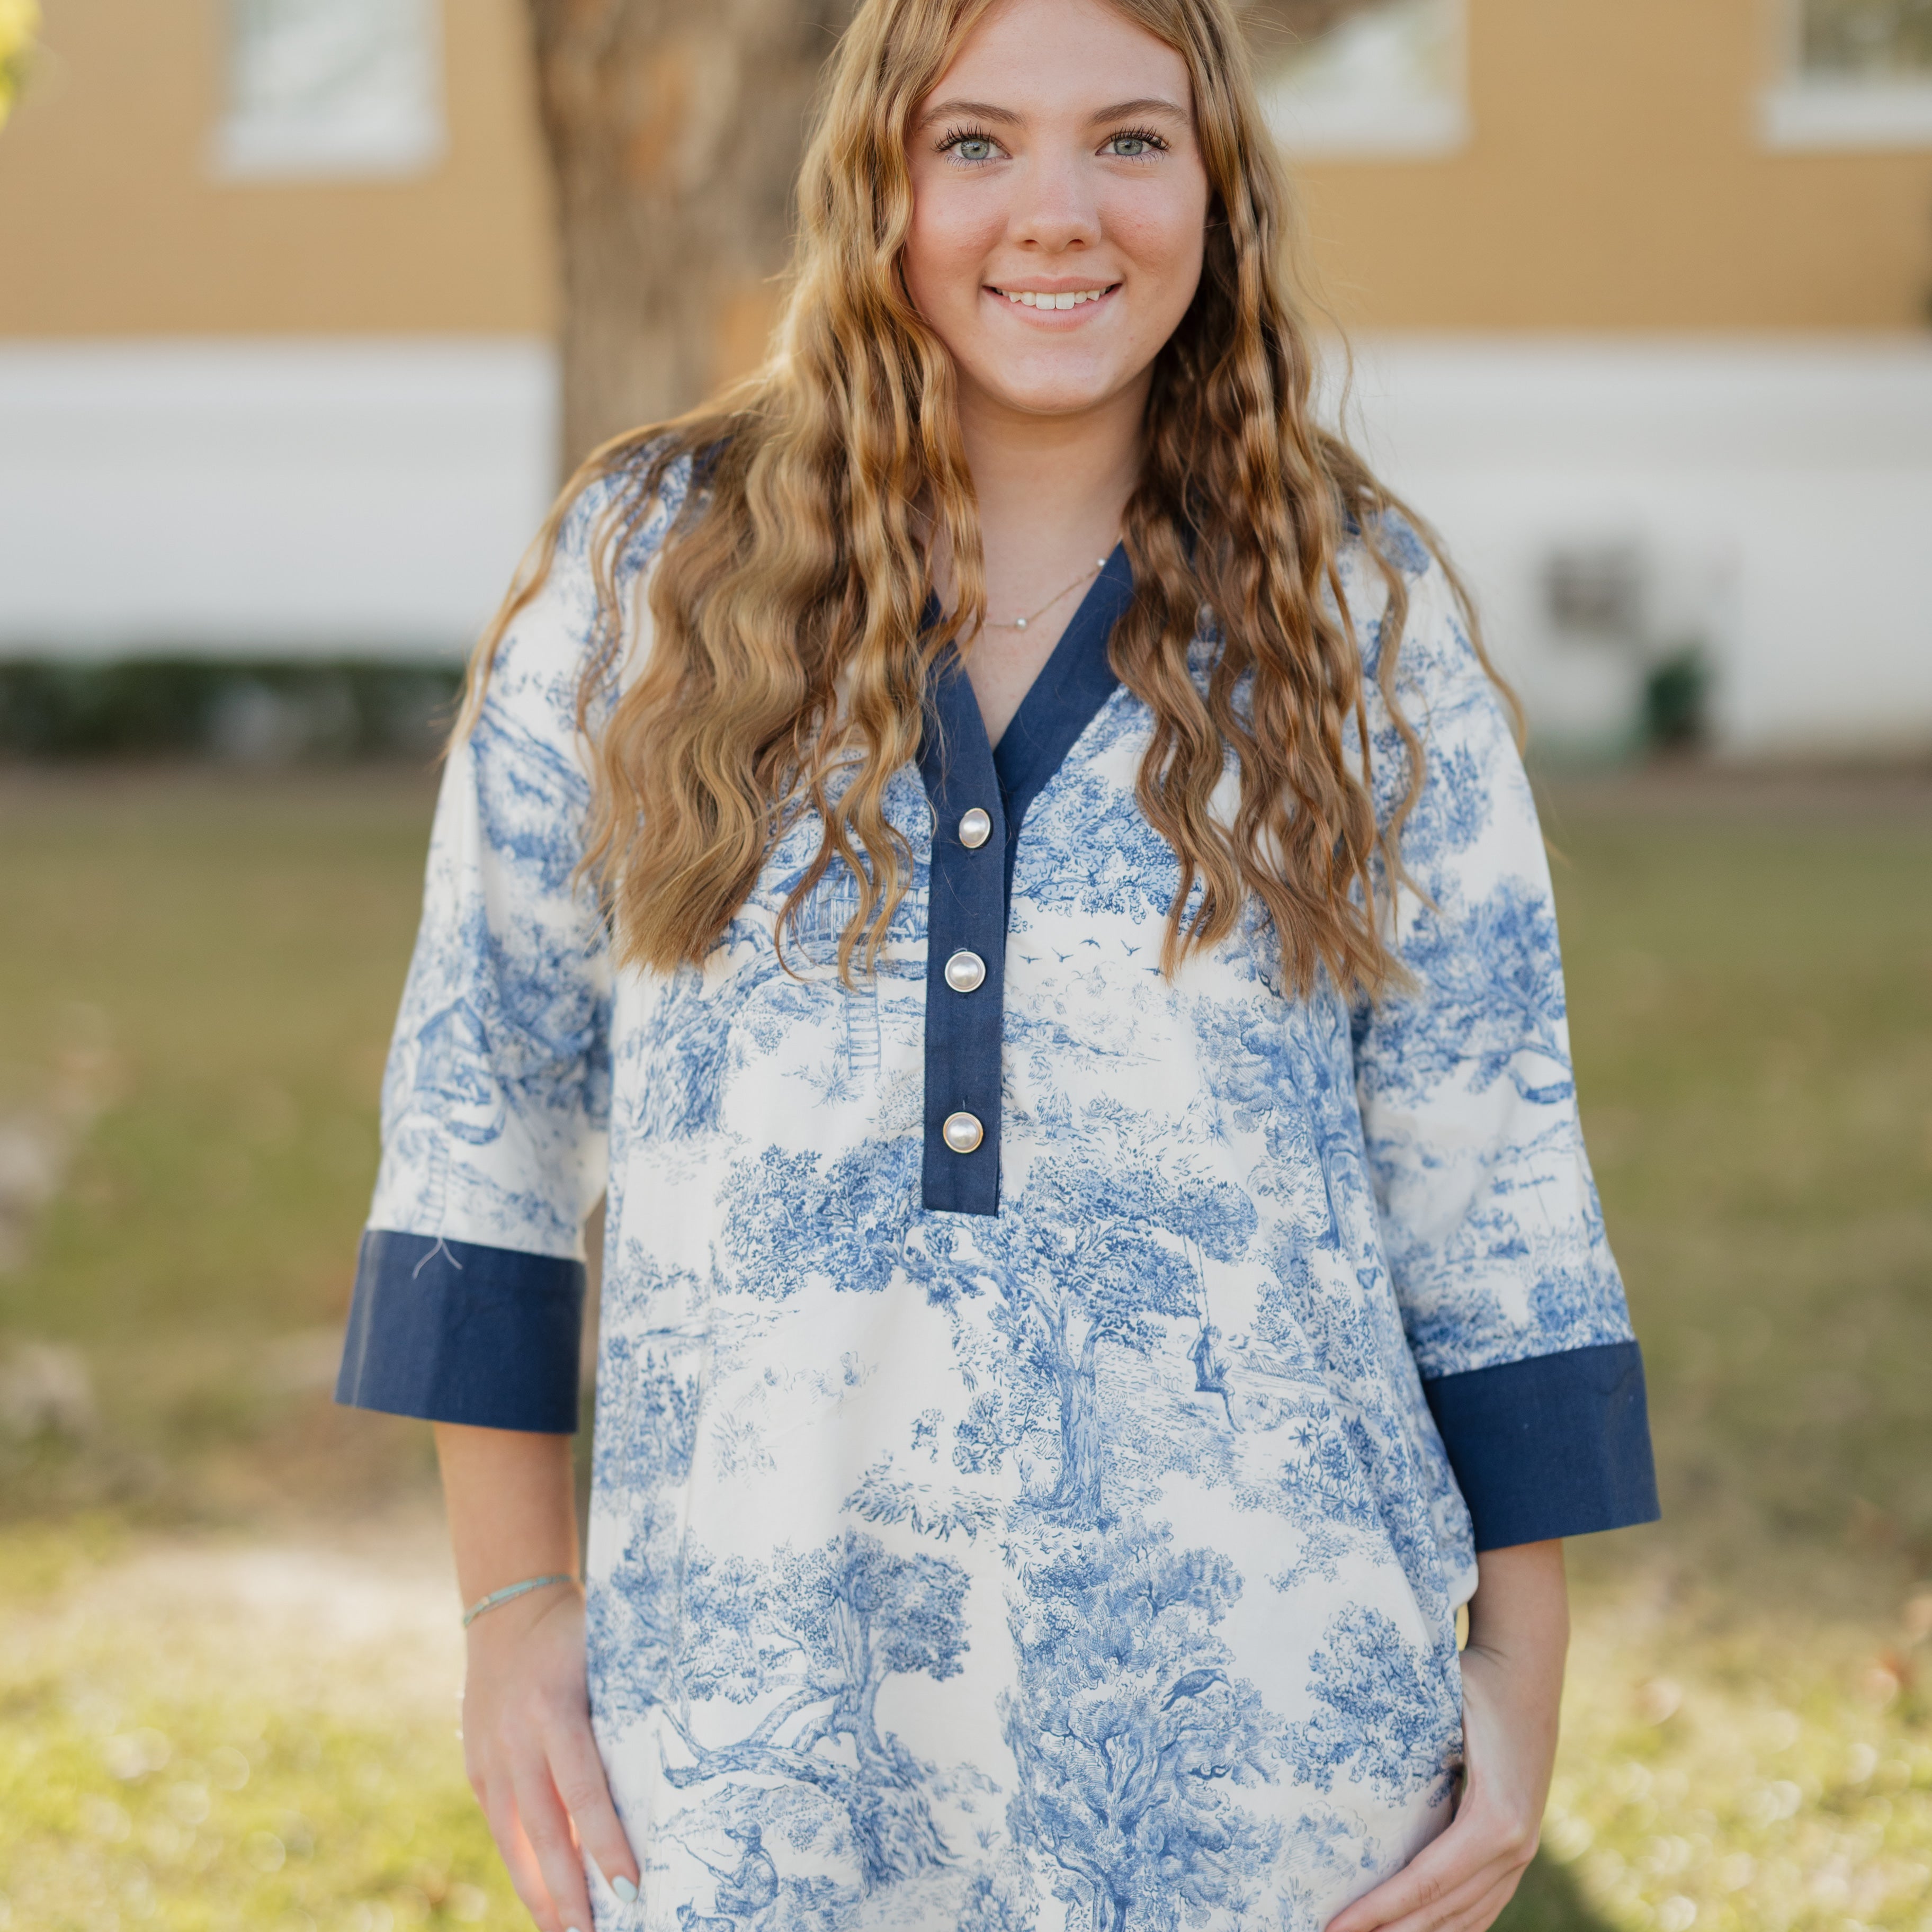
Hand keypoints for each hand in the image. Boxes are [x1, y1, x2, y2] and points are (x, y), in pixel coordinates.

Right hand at [460, 1583, 640, 1930]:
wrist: (509, 1608)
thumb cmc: (576, 1634)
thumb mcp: (605, 1659)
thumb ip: (626, 1711)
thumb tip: (670, 1773)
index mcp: (553, 1708)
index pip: (583, 1790)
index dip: (605, 1843)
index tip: (630, 1886)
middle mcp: (515, 1739)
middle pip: (544, 1831)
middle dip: (570, 1893)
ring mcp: (489, 1758)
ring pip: (514, 1842)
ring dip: (542, 1894)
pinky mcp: (477, 1769)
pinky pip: (501, 1829)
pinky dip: (522, 1867)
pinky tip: (543, 1898)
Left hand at [1326, 1541, 1566, 1931]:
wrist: (1527, 1661)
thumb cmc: (1474, 1678)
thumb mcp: (1439, 1705)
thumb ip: (1401, 1745)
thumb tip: (1338, 1773)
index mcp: (1495, 1819)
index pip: (1425, 1882)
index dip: (1378, 1910)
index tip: (1333, 1925)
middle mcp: (1516, 1845)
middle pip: (1444, 1912)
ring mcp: (1523, 1850)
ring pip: (1467, 1918)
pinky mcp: (1520, 1843)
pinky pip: (1484, 1903)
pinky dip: (1450, 1925)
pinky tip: (1414, 1929)